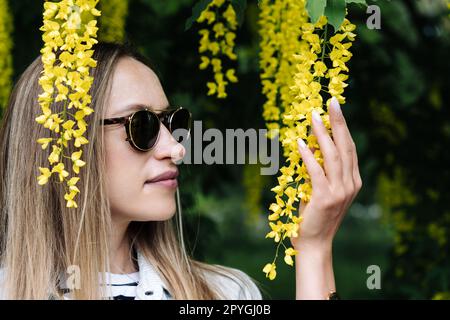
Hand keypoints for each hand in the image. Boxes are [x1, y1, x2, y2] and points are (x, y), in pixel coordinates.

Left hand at [291, 97, 361, 251]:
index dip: (343, 127)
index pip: (349, 148)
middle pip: (345, 146)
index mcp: (353, 181)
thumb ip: (322, 171)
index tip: (336, 108)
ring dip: (323, 134)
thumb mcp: (324, 190)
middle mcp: (350, 184)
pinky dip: (308, 156)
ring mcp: (339, 192)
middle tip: (331, 102)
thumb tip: (310, 146)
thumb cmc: (315, 216)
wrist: (314, 244)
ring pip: (332, 156)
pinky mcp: (324, 198)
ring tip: (314, 117)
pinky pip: (316, 172)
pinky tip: (301, 143)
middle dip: (338, 122)